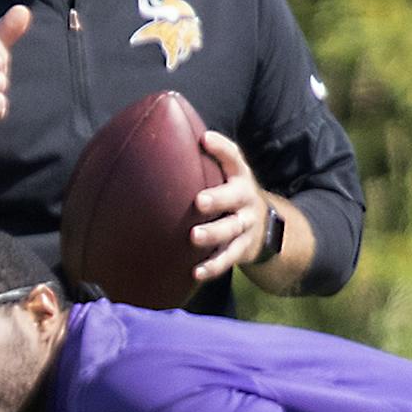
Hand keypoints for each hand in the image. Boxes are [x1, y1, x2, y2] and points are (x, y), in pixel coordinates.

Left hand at [191, 130, 272, 281]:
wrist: (263, 227)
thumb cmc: (226, 195)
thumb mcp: (223, 177)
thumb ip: (198, 164)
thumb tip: (149, 145)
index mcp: (238, 177)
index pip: (233, 158)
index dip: (221, 148)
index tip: (204, 139)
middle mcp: (245, 199)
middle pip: (235, 197)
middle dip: (218, 198)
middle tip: (199, 202)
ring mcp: (246, 225)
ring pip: (231, 229)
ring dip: (213, 234)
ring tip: (194, 236)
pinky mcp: (242, 249)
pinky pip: (228, 258)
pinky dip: (213, 266)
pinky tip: (195, 272)